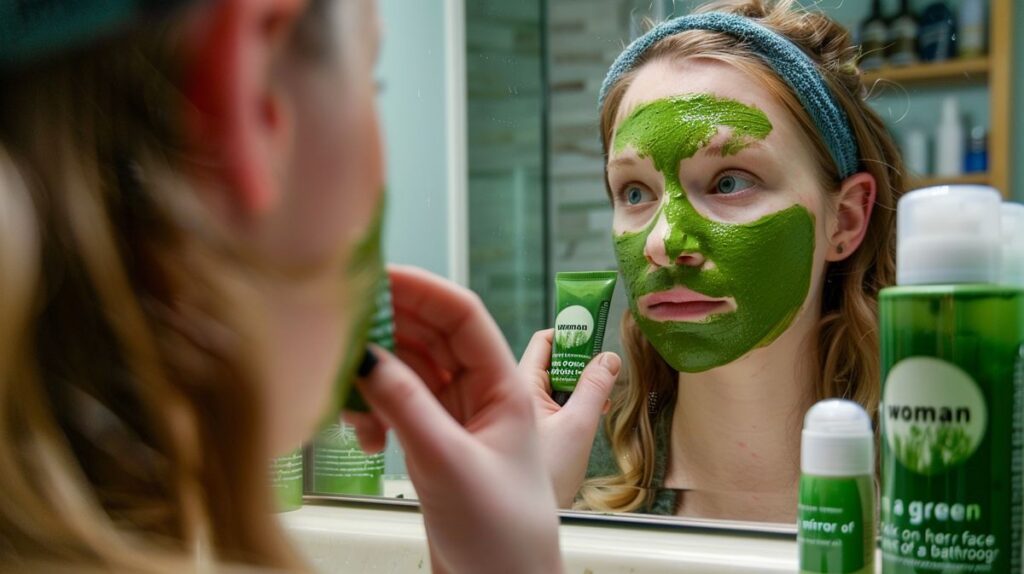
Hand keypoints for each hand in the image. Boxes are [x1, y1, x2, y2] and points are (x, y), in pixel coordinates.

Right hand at [345, 265, 562, 573]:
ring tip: (348, 394)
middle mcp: (481, 394)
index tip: (377, 274)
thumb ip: (406, 405)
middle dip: (390, 327)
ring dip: (376, 374)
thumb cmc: (499, 533)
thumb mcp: (448, 463)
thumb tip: (365, 353)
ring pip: (410, 369)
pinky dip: (374, 410)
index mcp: (504, 387)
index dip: (422, 289)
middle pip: (432, 335)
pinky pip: (397, 404)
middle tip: (343, 323)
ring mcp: (455, 418)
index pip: (463, 316)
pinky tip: (363, 436)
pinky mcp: (433, 441)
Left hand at [518, 329, 619, 507]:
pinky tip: (586, 419)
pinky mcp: (525, 429)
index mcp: (518, 385)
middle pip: (550, 359)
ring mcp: (518, 412)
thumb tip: (610, 357)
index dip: (572, 332)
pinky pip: (551, 404)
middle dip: (580, 362)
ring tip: (598, 401)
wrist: (523, 525)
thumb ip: (596, 389)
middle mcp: (512, 394)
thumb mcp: (578, 429)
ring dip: (577, 386)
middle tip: (603, 372)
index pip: (545, 340)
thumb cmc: (541, 484)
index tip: (598, 333)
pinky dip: (571, 404)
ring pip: (553, 383)